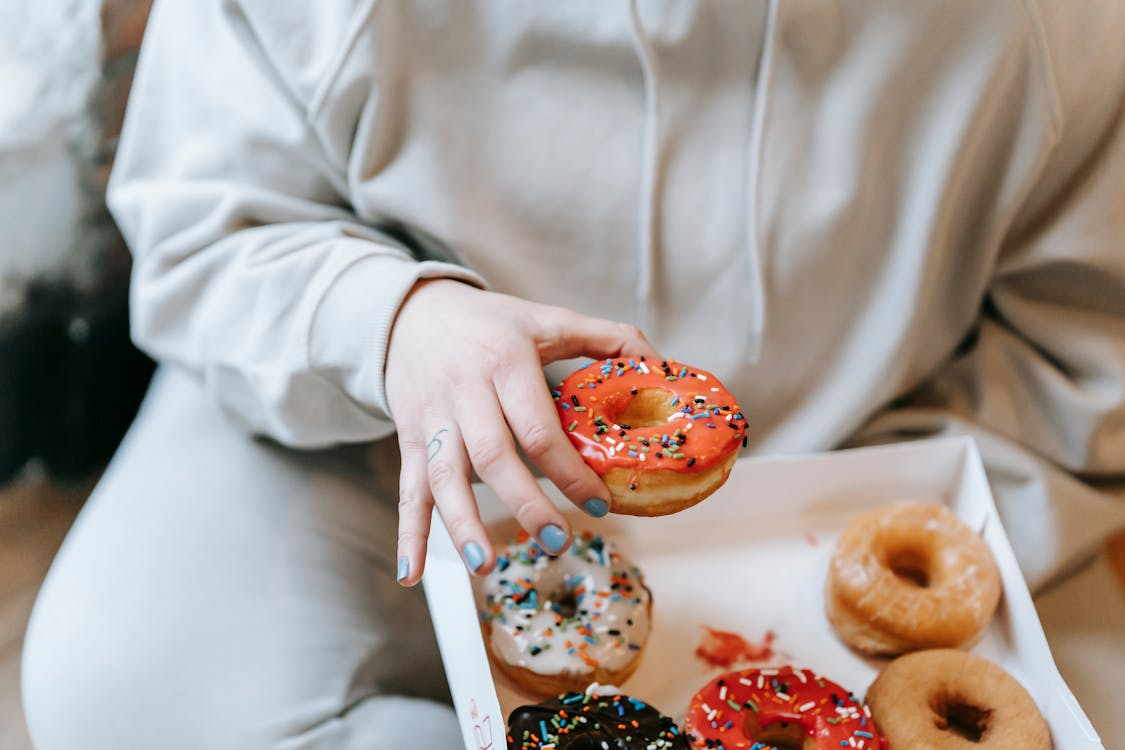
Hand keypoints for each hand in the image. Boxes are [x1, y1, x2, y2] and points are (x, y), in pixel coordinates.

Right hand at [386, 279, 658, 584]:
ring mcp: (432, 418)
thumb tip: (661, 365)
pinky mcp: (408, 438)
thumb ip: (606, 338)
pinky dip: (409, 534)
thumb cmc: (491, 324)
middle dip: (525, 502)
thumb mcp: (547, 319)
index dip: (570, 468)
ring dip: (462, 523)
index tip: (600, 503)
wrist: (414, 314)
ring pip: (443, 477)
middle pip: (492, 455)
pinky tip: (414, 573)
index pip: (538, 425)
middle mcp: (464, 391)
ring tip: (485, 564)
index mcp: (506, 362)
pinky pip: (407, 490)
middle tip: (558, 540)